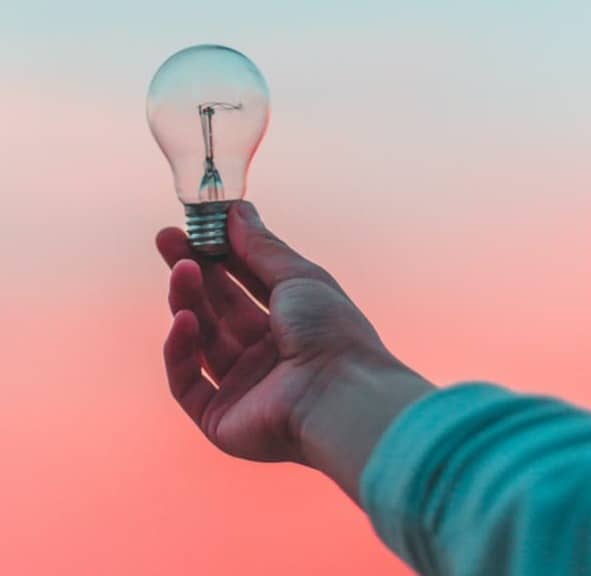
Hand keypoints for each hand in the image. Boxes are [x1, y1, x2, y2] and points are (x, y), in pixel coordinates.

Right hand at [157, 202, 432, 499]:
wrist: (341, 395)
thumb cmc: (330, 331)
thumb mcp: (298, 277)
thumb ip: (262, 247)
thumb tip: (237, 210)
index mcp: (288, 323)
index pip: (243, 283)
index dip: (218, 255)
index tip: (194, 226)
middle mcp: (265, 354)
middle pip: (217, 308)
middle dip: (192, 272)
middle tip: (167, 239)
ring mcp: (242, 386)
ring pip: (201, 340)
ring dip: (187, 302)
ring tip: (182, 270)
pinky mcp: (221, 418)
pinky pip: (187, 382)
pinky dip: (180, 351)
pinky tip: (184, 320)